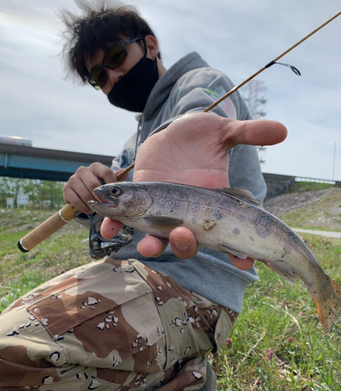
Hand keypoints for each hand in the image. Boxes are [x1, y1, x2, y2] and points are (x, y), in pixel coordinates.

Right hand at [64, 162, 126, 213]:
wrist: (80, 193)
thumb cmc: (98, 186)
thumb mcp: (107, 182)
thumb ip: (116, 178)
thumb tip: (125, 172)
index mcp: (96, 167)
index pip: (107, 172)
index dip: (112, 185)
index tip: (116, 196)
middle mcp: (83, 170)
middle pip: (94, 184)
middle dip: (101, 197)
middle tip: (106, 206)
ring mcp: (73, 179)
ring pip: (85, 193)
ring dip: (92, 204)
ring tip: (97, 209)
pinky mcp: (66, 189)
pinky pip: (75, 200)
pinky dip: (83, 207)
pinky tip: (89, 210)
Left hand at [101, 113, 286, 266]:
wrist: (171, 134)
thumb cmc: (200, 136)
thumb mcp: (223, 132)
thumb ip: (248, 133)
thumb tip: (282, 130)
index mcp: (211, 205)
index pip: (229, 236)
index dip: (238, 253)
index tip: (245, 260)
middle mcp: (187, 216)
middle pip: (189, 243)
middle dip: (187, 245)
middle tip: (186, 236)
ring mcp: (161, 214)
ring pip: (158, 239)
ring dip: (152, 245)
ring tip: (147, 246)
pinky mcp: (138, 205)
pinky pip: (124, 220)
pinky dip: (115, 225)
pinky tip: (108, 228)